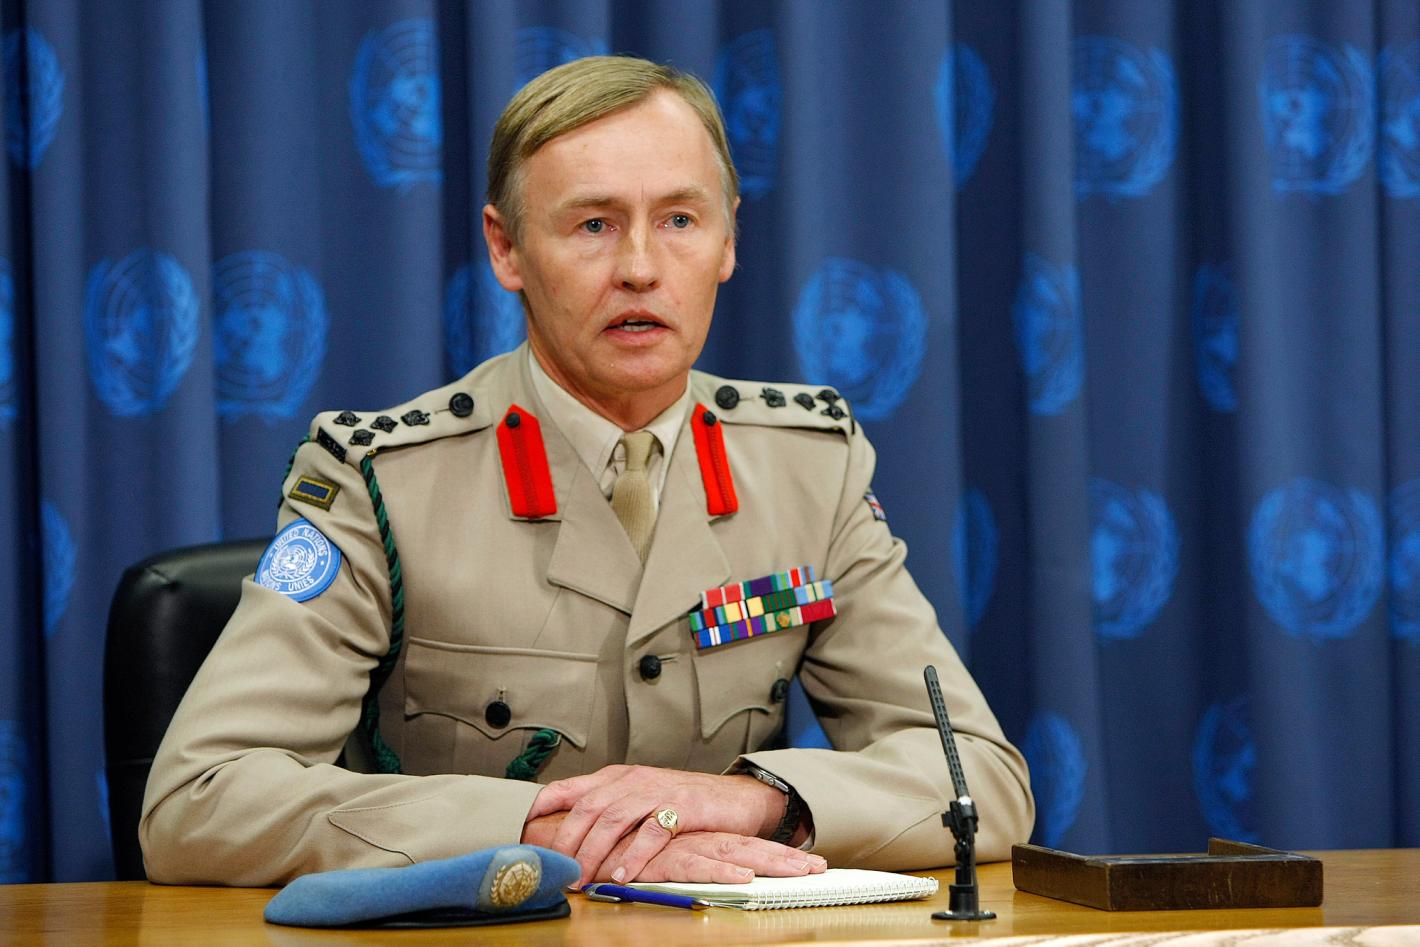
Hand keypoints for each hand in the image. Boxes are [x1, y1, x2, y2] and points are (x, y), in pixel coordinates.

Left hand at [525, 764, 790, 883]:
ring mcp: (658, 792)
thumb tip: (569, 836)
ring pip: (614, 819)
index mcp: (618, 777)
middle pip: (588, 808)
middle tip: (557, 870)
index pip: (570, 786)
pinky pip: (652, 832)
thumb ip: (609, 810)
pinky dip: (634, 856)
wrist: (737, 798)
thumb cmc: (685, 803)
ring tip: (583, 878)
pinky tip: (622, 875)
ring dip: (594, 852)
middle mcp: (633, 780)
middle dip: (567, 841)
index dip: (543, 804)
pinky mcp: (683, 808)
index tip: (521, 826)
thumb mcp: (641, 799)